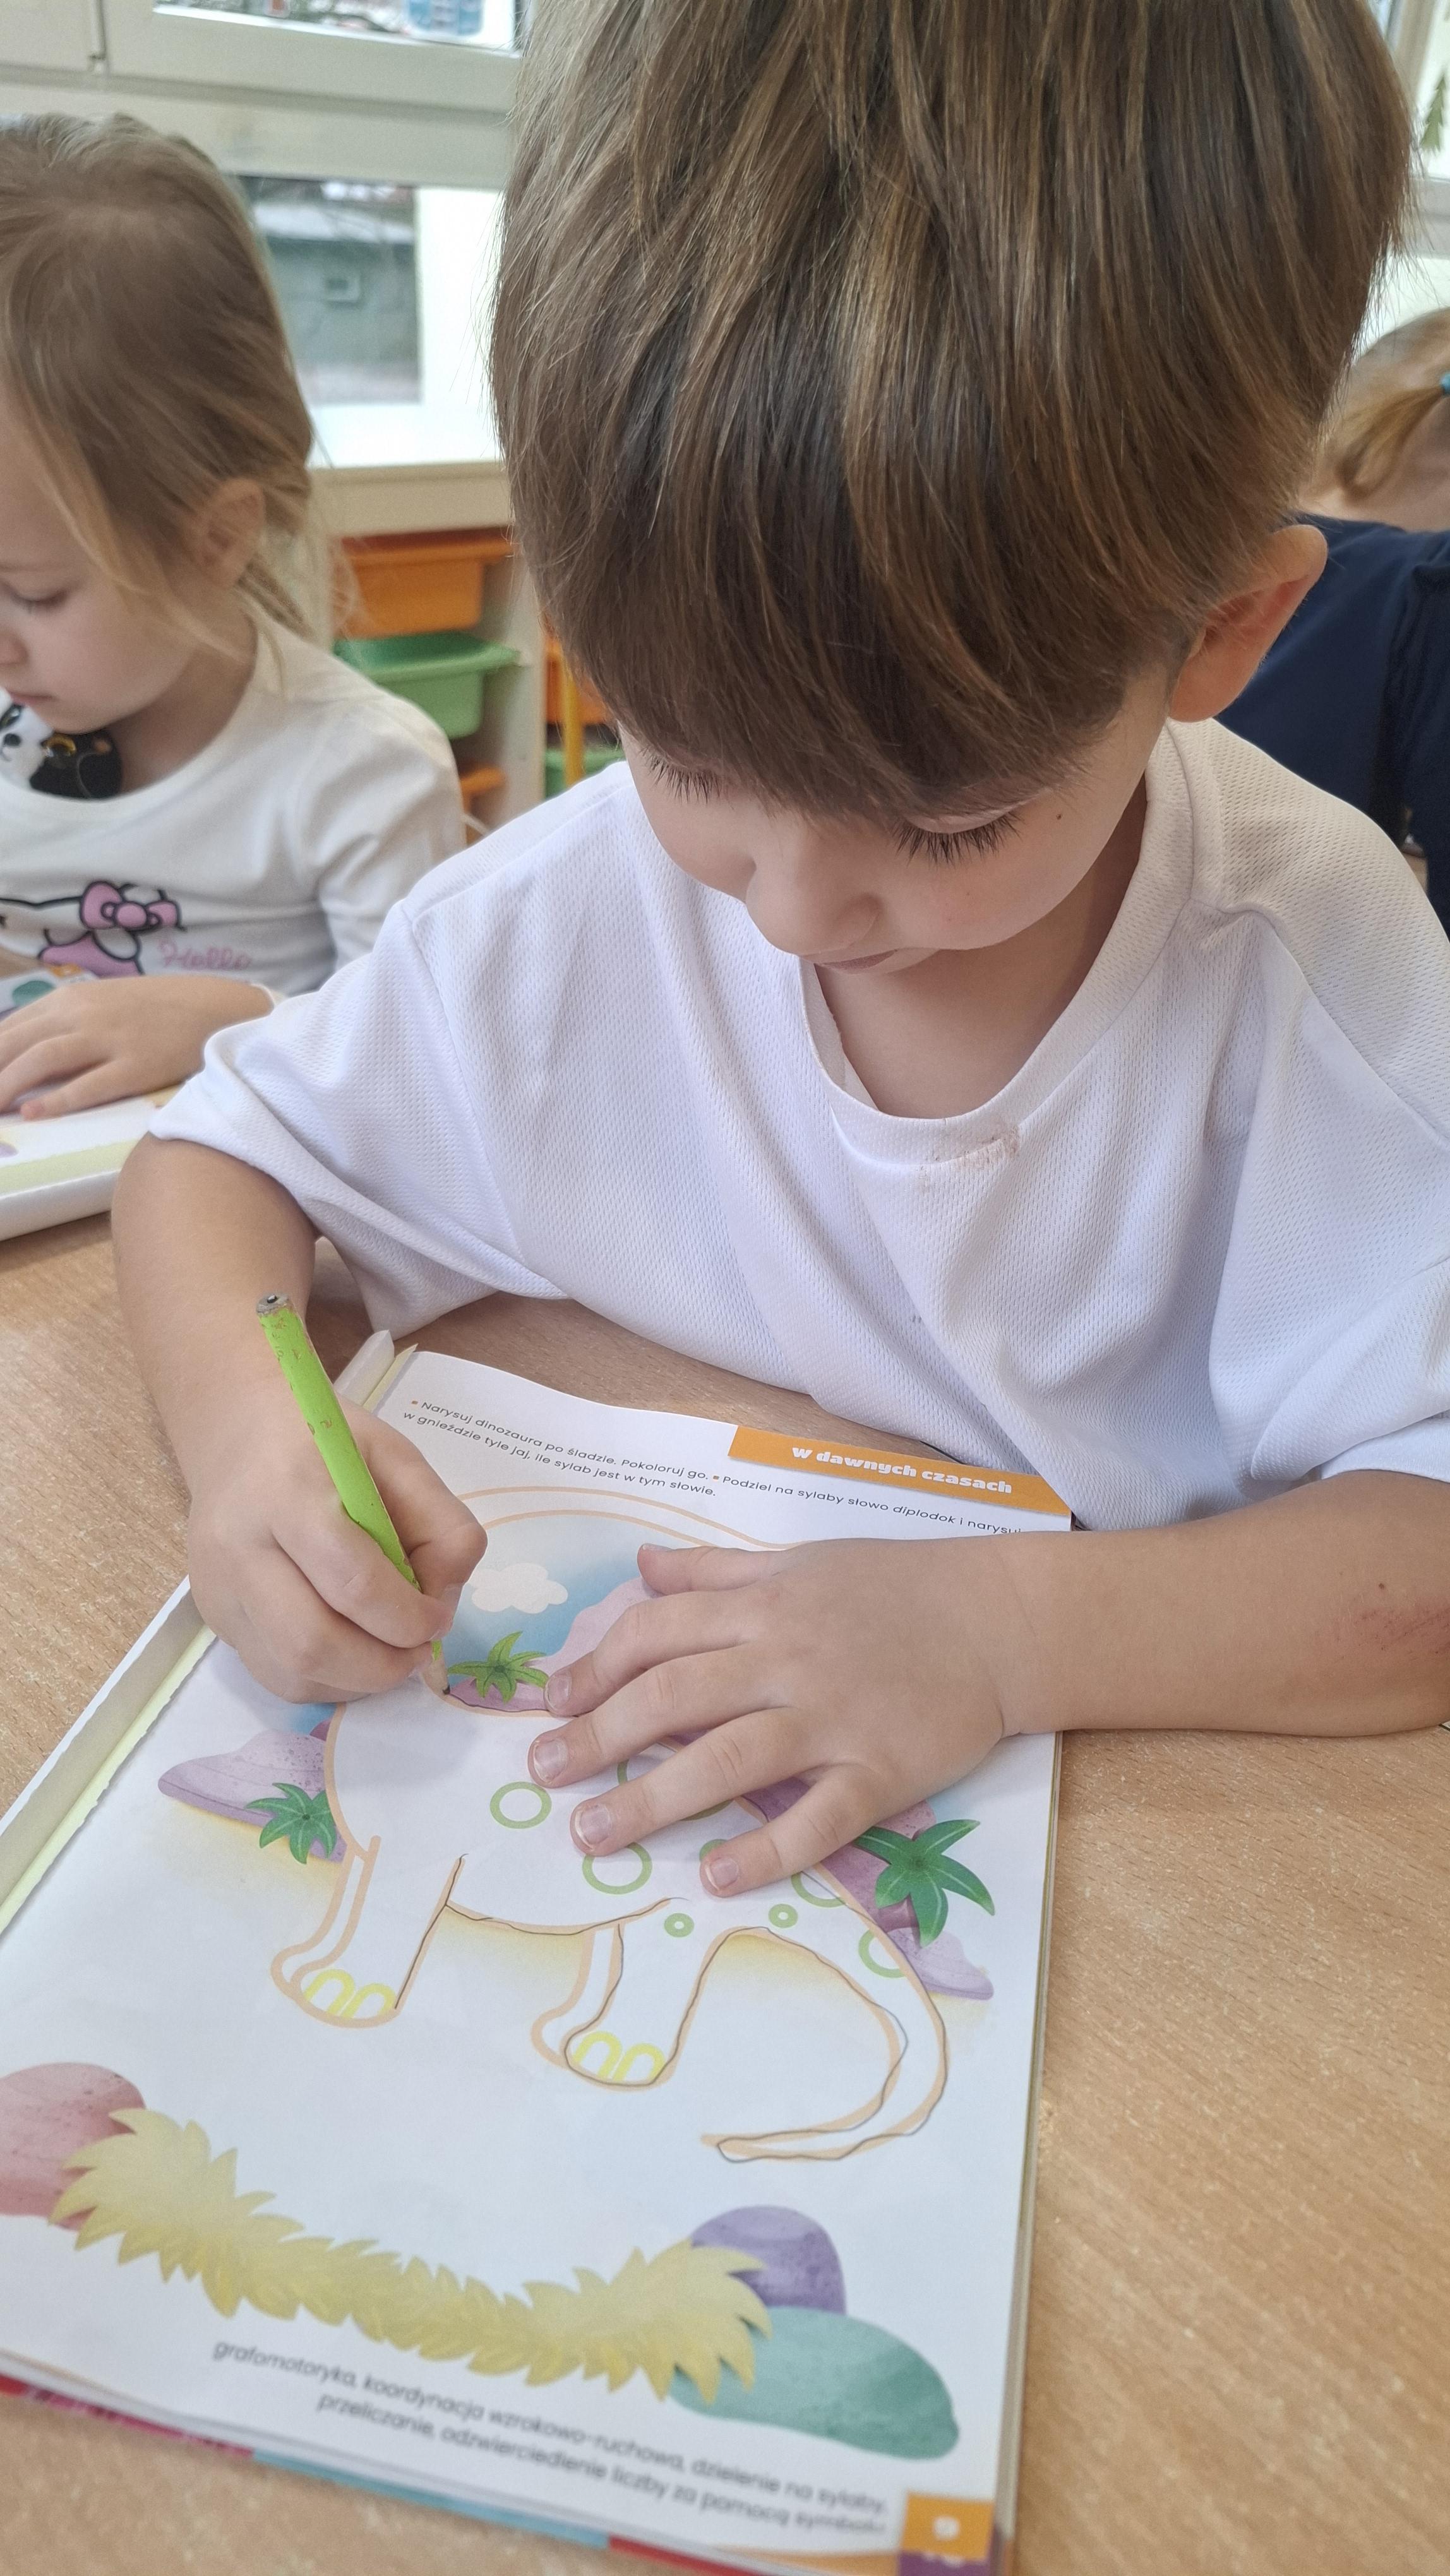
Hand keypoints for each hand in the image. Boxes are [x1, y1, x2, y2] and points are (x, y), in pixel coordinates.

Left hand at [0, 975, 271, 1115]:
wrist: (217, 1007)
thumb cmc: (158, 1010)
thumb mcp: (103, 1004)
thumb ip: (64, 1022)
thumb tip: (21, 1050)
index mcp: (71, 999)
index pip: (10, 1027)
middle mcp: (84, 1014)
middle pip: (16, 1042)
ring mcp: (111, 1038)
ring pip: (43, 1059)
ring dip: (6, 1084)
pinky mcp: (137, 1065)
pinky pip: (90, 1084)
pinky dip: (57, 1099)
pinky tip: (33, 1113)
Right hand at [187, 1384, 486, 1702]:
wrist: (238, 1436)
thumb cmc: (326, 1446)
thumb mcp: (398, 1459)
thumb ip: (440, 1525)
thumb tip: (441, 1602)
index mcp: (289, 1492)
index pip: (353, 1583)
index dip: (408, 1618)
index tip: (437, 1618)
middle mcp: (239, 1547)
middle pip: (311, 1643)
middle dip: (382, 1666)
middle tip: (418, 1652)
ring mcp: (219, 1589)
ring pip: (290, 1673)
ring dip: (356, 1680)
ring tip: (388, 1652)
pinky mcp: (213, 1617)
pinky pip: (274, 1675)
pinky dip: (326, 1679)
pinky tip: (350, 1650)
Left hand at [527, 1536, 1016, 1894]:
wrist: (999, 1619)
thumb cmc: (894, 1589)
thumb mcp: (799, 1561)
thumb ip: (716, 1570)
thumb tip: (640, 1567)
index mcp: (764, 1605)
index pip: (658, 1633)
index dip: (596, 1668)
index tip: (551, 1703)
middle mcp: (789, 1659)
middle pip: (674, 1699)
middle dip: (598, 1738)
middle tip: (542, 1775)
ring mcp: (836, 1717)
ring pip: (730, 1760)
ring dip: (653, 1800)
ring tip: (593, 1834)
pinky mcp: (883, 1771)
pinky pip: (818, 1819)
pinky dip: (766, 1851)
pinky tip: (714, 1877)